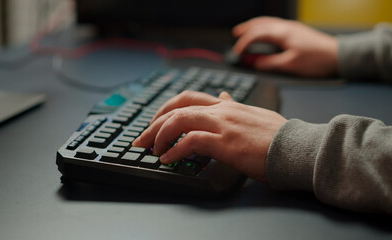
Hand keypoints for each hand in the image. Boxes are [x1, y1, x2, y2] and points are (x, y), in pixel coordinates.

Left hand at [132, 90, 286, 181]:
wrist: (296, 148)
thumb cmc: (277, 136)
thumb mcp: (253, 113)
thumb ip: (234, 105)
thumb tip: (223, 95)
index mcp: (226, 105)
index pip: (188, 98)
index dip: (166, 110)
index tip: (155, 124)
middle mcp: (221, 110)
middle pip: (177, 107)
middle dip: (154, 123)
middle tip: (143, 139)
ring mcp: (223, 124)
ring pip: (179, 120)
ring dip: (159, 135)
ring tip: (152, 149)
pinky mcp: (226, 142)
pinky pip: (191, 141)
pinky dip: (174, 150)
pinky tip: (168, 159)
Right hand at [233, 17, 337, 76]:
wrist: (338, 56)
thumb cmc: (318, 60)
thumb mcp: (290, 65)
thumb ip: (270, 63)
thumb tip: (255, 63)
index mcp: (282, 33)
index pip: (256, 35)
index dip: (244, 44)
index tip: (237, 53)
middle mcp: (286, 27)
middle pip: (260, 24)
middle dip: (246, 30)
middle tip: (235, 35)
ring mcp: (291, 28)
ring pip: (268, 23)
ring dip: (255, 26)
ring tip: (246, 31)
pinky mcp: (296, 32)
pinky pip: (275, 26)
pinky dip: (265, 28)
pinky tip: (265, 34)